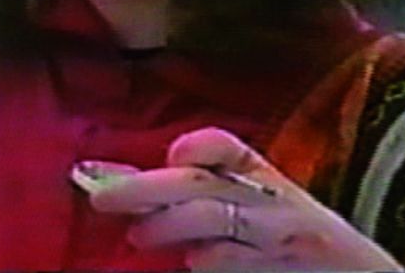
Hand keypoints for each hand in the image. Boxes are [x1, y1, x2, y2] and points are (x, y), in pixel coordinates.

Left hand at [86, 127, 404, 270]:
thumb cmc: (300, 238)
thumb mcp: (261, 204)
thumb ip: (202, 189)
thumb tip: (120, 180)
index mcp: (261, 177)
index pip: (226, 146)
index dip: (199, 145)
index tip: (171, 152)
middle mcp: (269, 200)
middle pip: (202, 184)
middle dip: (148, 188)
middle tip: (103, 198)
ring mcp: (277, 236)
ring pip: (215, 219)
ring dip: (169, 226)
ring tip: (139, 234)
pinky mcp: (279, 270)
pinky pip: (239, 262)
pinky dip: (213, 262)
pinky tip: (193, 263)